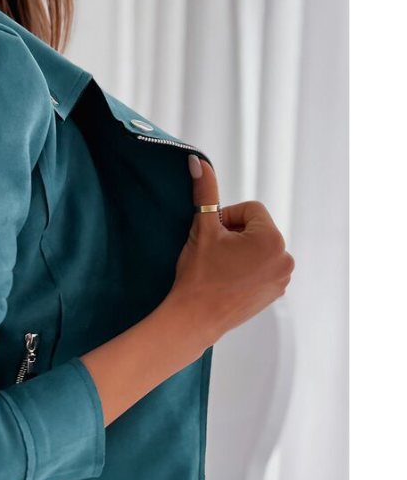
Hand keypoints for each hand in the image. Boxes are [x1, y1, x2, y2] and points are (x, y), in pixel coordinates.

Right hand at [167, 155, 294, 345]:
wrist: (193, 318)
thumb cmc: (197, 275)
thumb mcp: (202, 228)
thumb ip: (205, 192)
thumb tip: (197, 161)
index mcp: (271, 239)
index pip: (250, 210)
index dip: (226, 219)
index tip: (213, 238)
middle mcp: (285, 258)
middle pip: (257, 228)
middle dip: (236, 235)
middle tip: (215, 254)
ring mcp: (282, 278)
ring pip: (260, 247)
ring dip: (241, 251)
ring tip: (221, 268)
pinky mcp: (275, 292)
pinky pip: (263, 267)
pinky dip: (248, 268)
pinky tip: (228, 280)